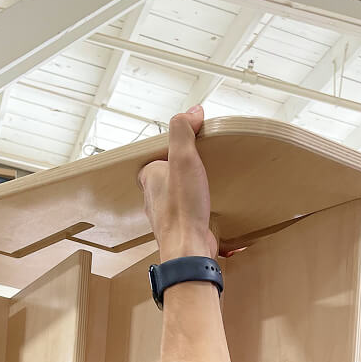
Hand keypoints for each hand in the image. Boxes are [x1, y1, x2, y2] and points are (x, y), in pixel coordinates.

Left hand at [138, 105, 217, 260]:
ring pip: (176, 197)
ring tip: (206, 184)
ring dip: (189, 192)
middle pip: (166, 178)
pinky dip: (198, 211)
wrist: (189, 249)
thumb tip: (192, 111)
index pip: (154, 158)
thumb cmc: (183, 209)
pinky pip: (189, 215)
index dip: (169, 151)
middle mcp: (154, 198)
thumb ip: (183, 132)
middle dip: (180, 171)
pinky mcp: (182, 229)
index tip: (187, 145)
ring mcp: (168, 215)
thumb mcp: (184, 160)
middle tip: (199, 163)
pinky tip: (210, 209)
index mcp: (150, 178)